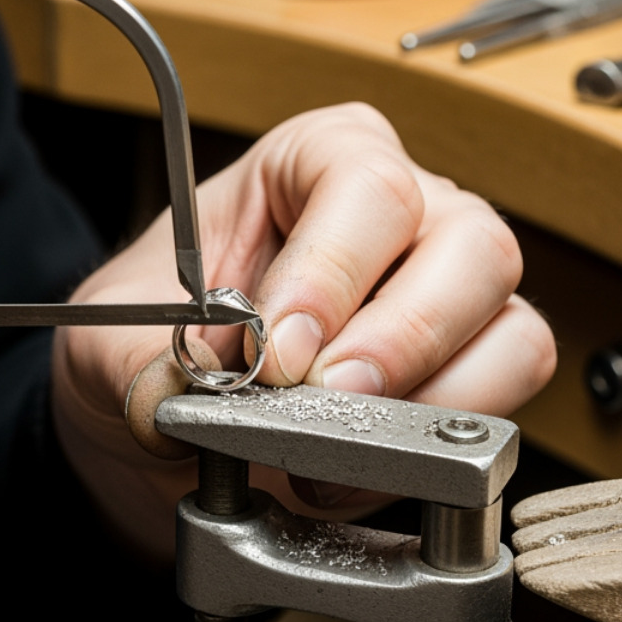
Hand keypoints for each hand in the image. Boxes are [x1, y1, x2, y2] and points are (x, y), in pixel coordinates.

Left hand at [51, 103, 554, 558]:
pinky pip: (513, 391)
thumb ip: (139, 366)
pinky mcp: (481, 359)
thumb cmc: (154, 349)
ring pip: (509, 325)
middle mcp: (410, 206)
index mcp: (317, 160)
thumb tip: (185, 402)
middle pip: (470, 246)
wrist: (167, 427)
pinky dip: (447, 440)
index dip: (331, 274)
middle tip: (328, 404)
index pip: (367, 186)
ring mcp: (456, 283)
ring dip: (430, 401)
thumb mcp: (108, 345)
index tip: (280, 354)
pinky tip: (365, 461)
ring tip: (336, 447)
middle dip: (401, 341)